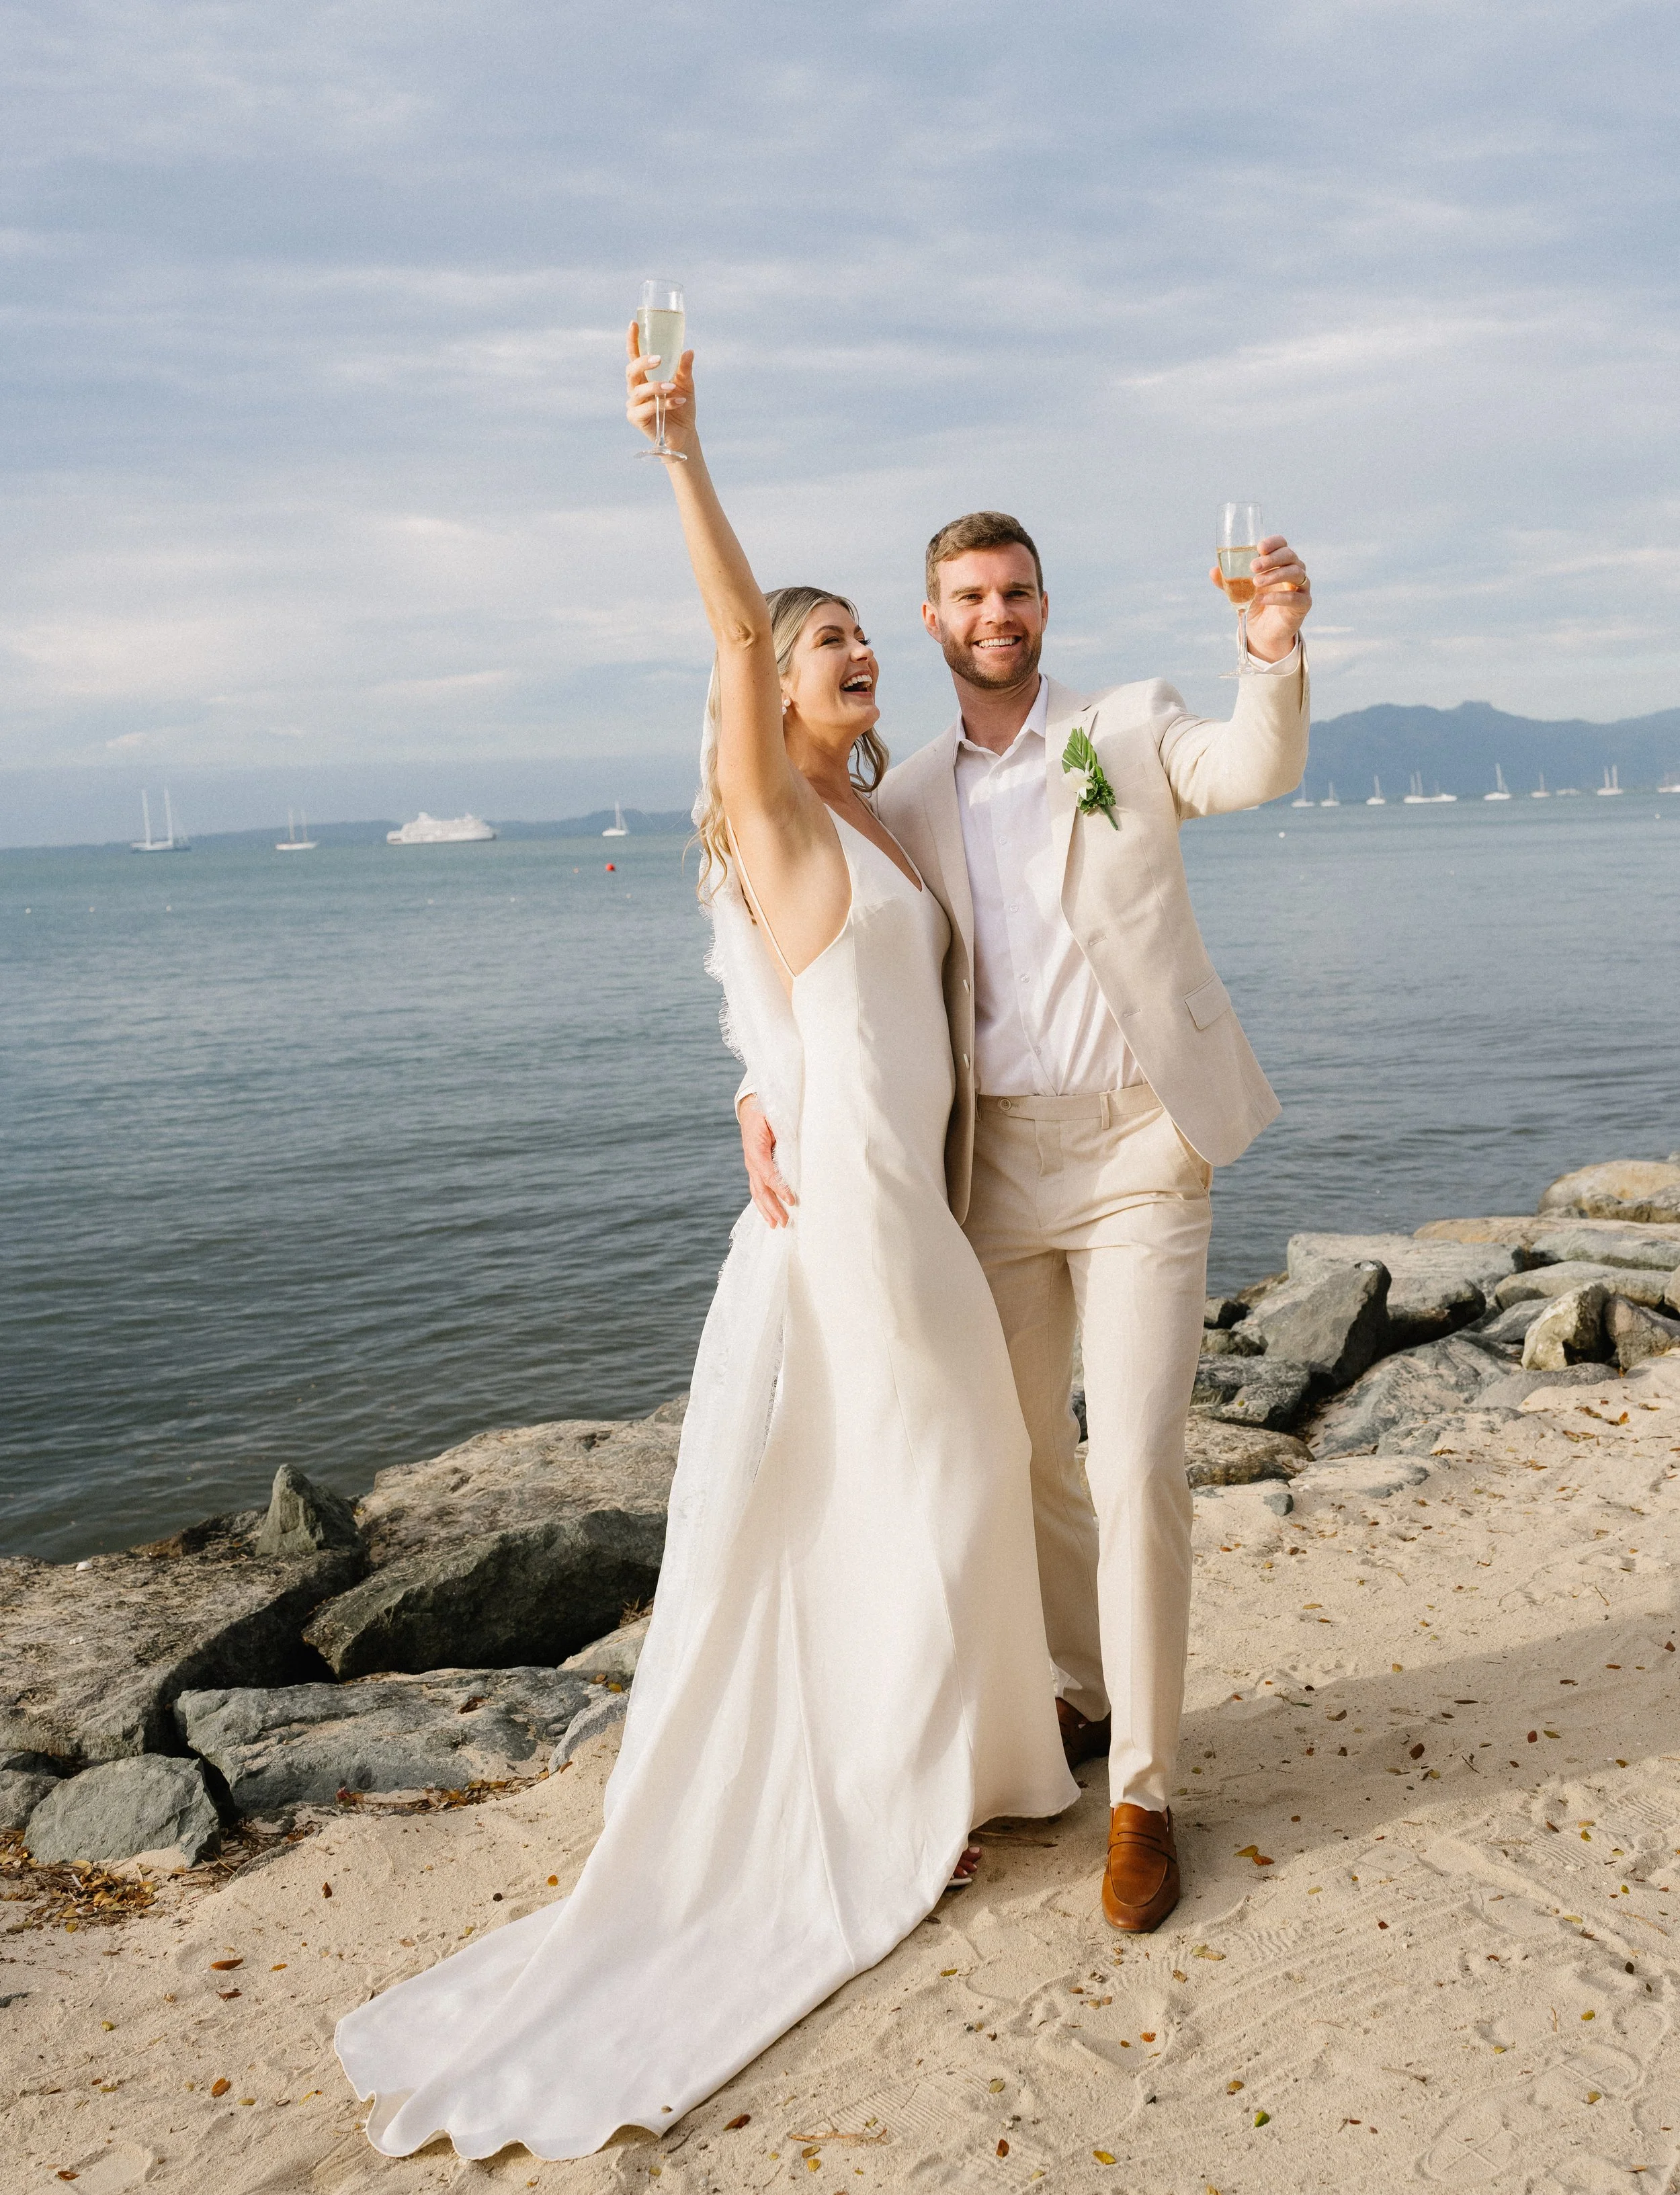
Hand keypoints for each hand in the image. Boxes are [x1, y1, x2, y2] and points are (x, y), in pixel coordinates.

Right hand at [625, 323, 696, 456]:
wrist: (685, 433)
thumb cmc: (682, 406)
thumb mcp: (687, 384)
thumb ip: (684, 369)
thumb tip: (688, 351)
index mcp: (645, 376)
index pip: (634, 355)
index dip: (632, 340)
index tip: (634, 324)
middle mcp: (636, 388)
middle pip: (631, 370)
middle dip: (643, 362)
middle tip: (659, 359)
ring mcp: (634, 404)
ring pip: (638, 391)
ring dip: (656, 387)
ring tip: (673, 387)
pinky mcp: (636, 419)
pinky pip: (646, 409)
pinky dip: (664, 405)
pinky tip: (678, 402)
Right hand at [739, 1094, 794, 1227]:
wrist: (752, 1107)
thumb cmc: (766, 1110)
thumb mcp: (774, 1115)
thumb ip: (781, 1128)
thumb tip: (794, 1140)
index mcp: (755, 1149)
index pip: (767, 1173)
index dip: (779, 1188)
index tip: (792, 1201)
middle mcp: (751, 1160)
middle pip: (760, 1189)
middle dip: (772, 1208)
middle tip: (785, 1223)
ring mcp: (752, 1165)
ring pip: (757, 1192)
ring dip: (766, 1210)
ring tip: (775, 1225)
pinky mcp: (756, 1168)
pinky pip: (758, 1188)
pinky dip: (764, 1203)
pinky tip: (770, 1214)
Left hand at [1210, 534, 1309, 662]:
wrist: (1263, 631)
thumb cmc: (1255, 604)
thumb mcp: (1239, 591)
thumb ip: (1228, 582)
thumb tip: (1212, 572)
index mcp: (1280, 562)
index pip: (1282, 544)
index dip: (1273, 543)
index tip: (1259, 548)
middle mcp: (1293, 570)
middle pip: (1290, 556)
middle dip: (1271, 559)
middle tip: (1253, 567)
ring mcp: (1301, 587)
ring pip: (1296, 573)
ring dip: (1275, 575)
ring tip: (1256, 583)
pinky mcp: (1303, 604)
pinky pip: (1295, 597)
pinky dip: (1278, 597)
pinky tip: (1262, 599)